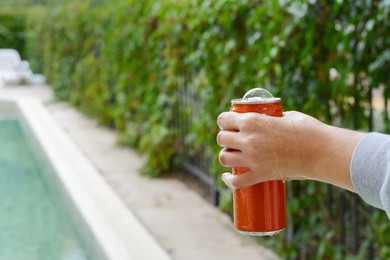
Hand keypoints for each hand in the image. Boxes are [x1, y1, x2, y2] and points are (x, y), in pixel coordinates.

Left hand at [217, 111, 364, 190]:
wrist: (321, 151)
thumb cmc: (308, 130)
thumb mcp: (287, 116)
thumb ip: (271, 119)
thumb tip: (267, 121)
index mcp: (252, 121)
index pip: (223, 120)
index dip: (224, 121)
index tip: (229, 124)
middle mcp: (248, 139)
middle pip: (221, 139)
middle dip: (226, 138)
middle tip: (234, 140)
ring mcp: (253, 159)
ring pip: (223, 158)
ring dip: (226, 156)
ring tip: (233, 155)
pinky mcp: (261, 175)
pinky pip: (236, 182)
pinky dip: (229, 180)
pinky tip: (228, 176)